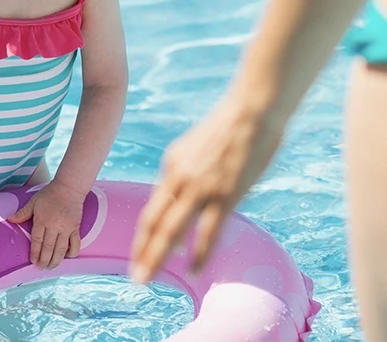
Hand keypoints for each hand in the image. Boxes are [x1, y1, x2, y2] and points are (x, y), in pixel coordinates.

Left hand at [7, 180, 85, 269]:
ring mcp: (66, 228)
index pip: (37, 240)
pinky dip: (72, 252)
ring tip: (51, 267)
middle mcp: (54, 226)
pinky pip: (75, 243)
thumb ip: (23, 212)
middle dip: (44, 260)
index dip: (35, 253)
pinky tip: (68, 257)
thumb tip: (10, 220)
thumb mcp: (34, 201)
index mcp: (42, 219)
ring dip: (56, 260)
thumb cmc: (50, 193)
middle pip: (48, 248)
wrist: (69, 187)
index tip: (33, 261)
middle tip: (41, 268)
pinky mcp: (76, 227)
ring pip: (61, 249)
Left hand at [129, 97, 285, 283]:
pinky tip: (193, 269)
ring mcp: (201, 187)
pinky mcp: (225, 195)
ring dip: (156, 257)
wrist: (252, 109)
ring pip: (171, 230)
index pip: (154, 205)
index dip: (145, 232)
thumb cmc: (233, 124)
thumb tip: (191, 188)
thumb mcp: (200, 145)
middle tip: (135, 276)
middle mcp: (180, 177)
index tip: (139, 250)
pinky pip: (208, 232)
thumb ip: (192, 168)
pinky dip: (198, 253)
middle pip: (153, 222)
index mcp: (173, 163)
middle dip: (142, 251)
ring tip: (146, 278)